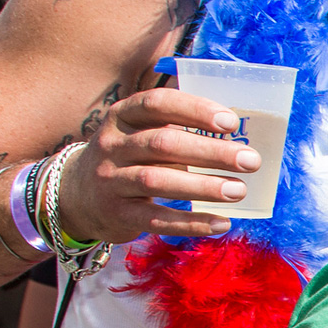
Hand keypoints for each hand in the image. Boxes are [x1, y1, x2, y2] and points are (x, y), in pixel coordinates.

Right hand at [55, 87, 262, 244]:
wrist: (77, 195)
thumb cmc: (130, 156)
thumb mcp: (141, 132)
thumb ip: (178, 124)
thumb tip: (242, 123)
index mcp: (123, 116)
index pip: (156, 104)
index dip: (194, 110)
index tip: (231, 121)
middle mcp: (112, 145)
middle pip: (162, 144)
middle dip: (210, 152)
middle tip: (250, 160)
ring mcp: (110, 180)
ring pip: (157, 181)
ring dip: (202, 186)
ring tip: (239, 190)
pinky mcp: (117, 213)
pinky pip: (156, 219)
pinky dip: (190, 222)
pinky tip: (222, 223)